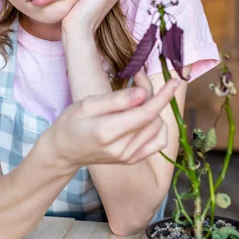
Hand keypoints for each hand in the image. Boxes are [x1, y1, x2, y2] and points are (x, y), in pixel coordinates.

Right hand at [48, 74, 179, 170]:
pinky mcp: (133, 160)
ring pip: (158, 128)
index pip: (145, 113)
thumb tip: (143, 93)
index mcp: (107, 132)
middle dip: (152, 95)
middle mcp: (122, 149)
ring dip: (154, 109)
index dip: (163, 96)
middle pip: (153, 117)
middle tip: (137, 79)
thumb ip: (117, 100)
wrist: (65, 151)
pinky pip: (158, 141)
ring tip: (137, 98)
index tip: (174, 80)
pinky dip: (157, 126)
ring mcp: (129, 157)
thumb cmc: (72, 123)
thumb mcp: (87, 104)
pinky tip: (145, 117)